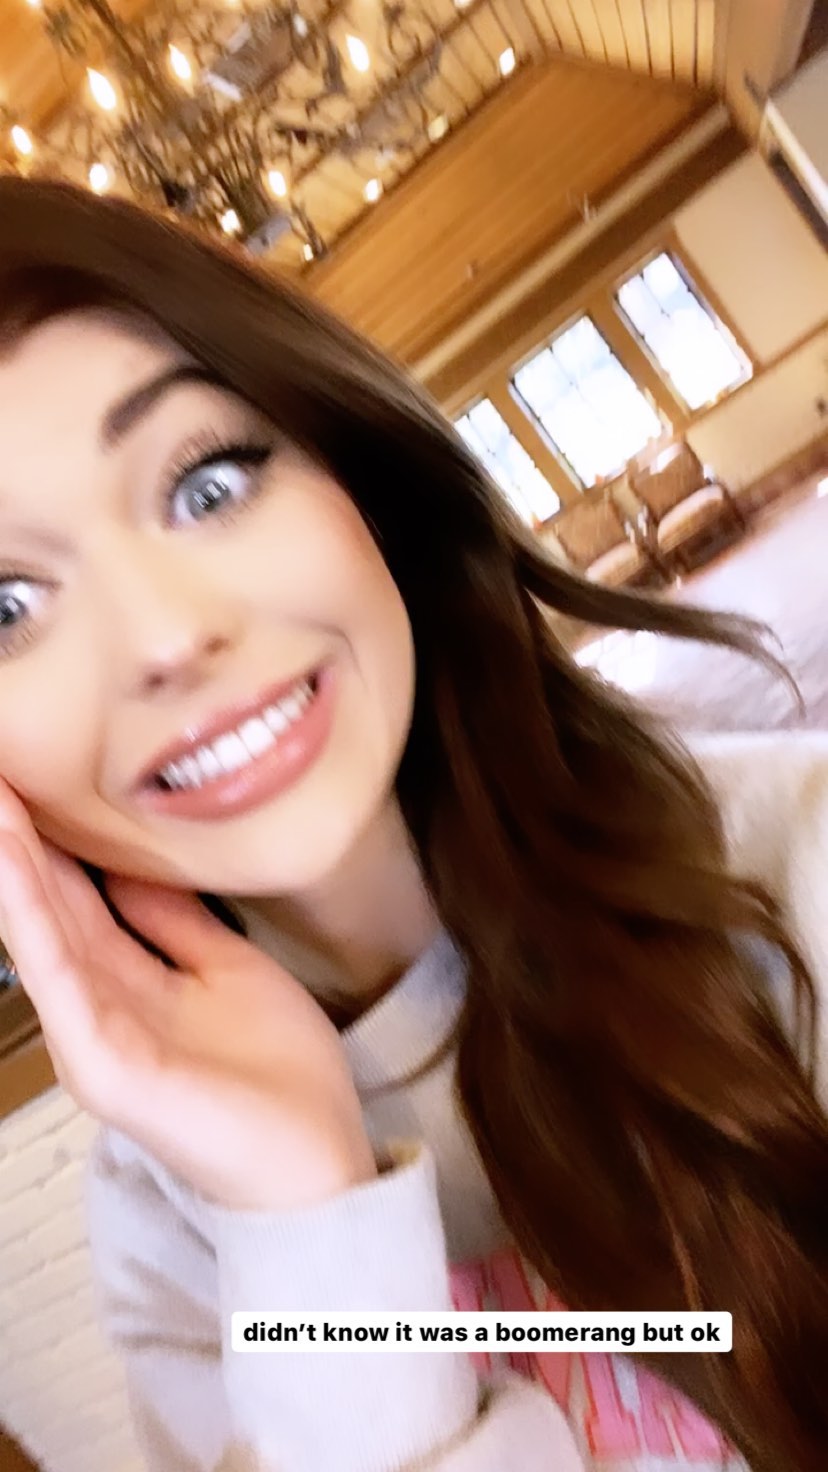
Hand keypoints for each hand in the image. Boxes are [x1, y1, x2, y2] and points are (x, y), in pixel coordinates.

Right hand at [0, 781, 375, 1210]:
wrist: (315, 1159)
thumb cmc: (278, 1077)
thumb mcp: (225, 967)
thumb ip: (173, 921)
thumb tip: (130, 866)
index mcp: (128, 984)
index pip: (76, 897)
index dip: (50, 837)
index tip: (28, 776)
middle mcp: (99, 1006)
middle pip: (50, 907)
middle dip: (19, 838)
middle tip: (0, 771)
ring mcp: (94, 1037)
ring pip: (44, 933)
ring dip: (12, 863)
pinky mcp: (104, 1065)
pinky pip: (65, 979)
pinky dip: (35, 920)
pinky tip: (14, 866)